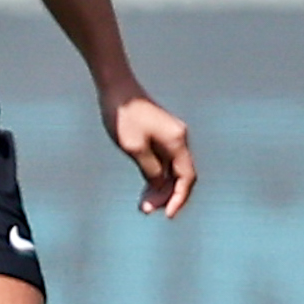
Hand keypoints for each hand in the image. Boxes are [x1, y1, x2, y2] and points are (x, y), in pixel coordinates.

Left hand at [106, 90, 195, 216]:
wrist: (116, 88)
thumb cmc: (123, 117)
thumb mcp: (134, 148)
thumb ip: (151, 171)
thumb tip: (161, 187)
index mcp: (177, 142)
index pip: (186, 177)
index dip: (178, 198)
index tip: (167, 215)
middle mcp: (178, 139)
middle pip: (181, 176)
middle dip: (167, 196)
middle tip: (146, 210)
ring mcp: (170, 136)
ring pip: (172, 170)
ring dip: (160, 188)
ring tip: (143, 204)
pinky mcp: (160, 135)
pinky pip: (164, 162)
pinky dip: (156, 176)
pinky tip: (145, 188)